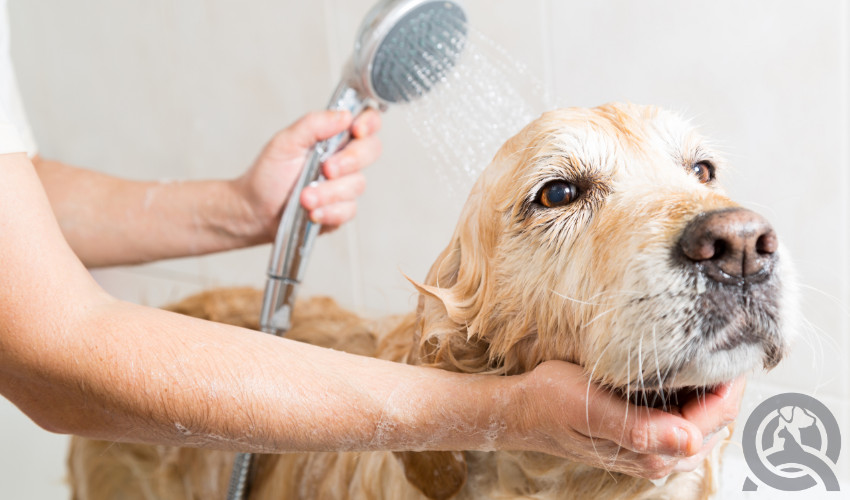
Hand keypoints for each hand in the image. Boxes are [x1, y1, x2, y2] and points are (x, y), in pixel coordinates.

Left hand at [233, 109, 381, 240]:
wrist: (255, 210)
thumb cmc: (269, 174)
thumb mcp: (285, 142)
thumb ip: (313, 124)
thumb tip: (343, 116)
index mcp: (333, 137)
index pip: (366, 122)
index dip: (369, 123)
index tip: (356, 130)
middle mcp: (344, 159)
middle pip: (371, 150)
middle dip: (350, 161)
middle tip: (327, 169)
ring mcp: (344, 185)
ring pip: (357, 184)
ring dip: (329, 192)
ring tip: (304, 197)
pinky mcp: (341, 210)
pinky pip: (349, 210)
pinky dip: (329, 211)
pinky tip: (312, 212)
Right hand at [508, 361, 742, 479]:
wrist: (522, 409)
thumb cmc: (552, 403)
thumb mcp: (592, 408)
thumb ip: (641, 429)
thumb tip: (690, 441)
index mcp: (653, 452)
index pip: (716, 415)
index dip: (732, 380)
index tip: (738, 342)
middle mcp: (659, 456)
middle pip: (716, 419)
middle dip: (726, 382)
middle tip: (730, 338)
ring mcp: (652, 448)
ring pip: (703, 418)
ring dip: (711, 388)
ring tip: (712, 349)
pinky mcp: (643, 436)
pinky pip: (683, 416)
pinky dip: (692, 393)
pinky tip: (683, 369)